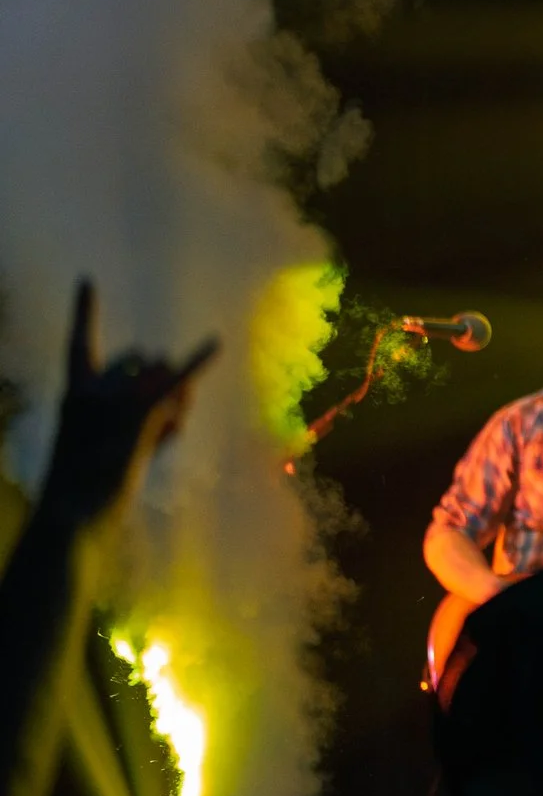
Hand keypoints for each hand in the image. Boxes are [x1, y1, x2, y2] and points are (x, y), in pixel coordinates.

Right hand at [42, 280, 214, 527]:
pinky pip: (176, 381)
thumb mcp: (103, 440)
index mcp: (74, 393)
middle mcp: (90, 388)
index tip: (88, 278)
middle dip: (161, 384)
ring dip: (176, 405)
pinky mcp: (138, 414)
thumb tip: (180, 390)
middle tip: (153, 430)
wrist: (72, 516)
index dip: (85, 310)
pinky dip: (198, 362)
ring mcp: (112, 399)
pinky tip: (217, 343)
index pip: (79, 342)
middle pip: (145, 361)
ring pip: (167, 377)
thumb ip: (139, 408)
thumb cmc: (85, 486)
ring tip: (159, 442)